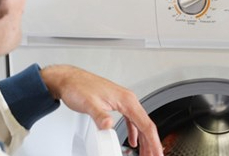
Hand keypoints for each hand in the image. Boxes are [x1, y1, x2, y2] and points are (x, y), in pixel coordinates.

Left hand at [41, 65, 163, 155]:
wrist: (71, 80)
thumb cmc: (79, 87)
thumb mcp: (89, 104)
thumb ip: (100, 116)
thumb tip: (109, 125)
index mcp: (126, 100)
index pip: (145, 123)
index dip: (153, 141)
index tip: (157, 153)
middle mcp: (128, 99)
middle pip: (145, 124)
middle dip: (151, 143)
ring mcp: (123, 101)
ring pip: (139, 123)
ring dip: (144, 139)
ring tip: (145, 153)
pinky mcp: (117, 104)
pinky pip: (131, 120)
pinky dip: (135, 132)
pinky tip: (133, 141)